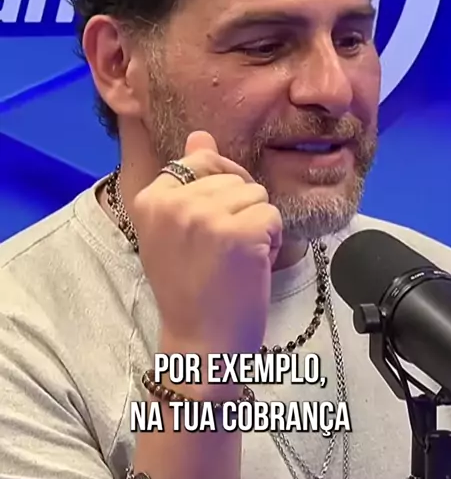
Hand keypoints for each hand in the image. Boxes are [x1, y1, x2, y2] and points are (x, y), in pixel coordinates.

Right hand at [132, 131, 282, 362]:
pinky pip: (272, 214)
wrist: (202, 342)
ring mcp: (205, 216)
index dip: (218, 195)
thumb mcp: (176, 231)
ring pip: (256, 194)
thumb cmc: (191, 289)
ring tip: (235, 258)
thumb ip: (187, 180)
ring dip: (256, 225)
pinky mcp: (239, 232)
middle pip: (232, 178)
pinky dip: (271, 240)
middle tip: (221, 252)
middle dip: (238, 211)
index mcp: (150, 198)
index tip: (205, 235)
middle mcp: (173, 202)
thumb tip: (201, 135)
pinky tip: (250, 265)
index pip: (200, 163)